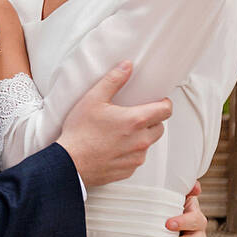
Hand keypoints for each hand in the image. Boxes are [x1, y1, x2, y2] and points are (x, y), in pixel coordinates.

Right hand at [55, 61, 170, 187]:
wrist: (70, 163)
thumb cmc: (80, 133)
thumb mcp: (93, 99)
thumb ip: (113, 80)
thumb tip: (127, 66)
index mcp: (136, 121)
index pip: (166, 110)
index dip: (164, 103)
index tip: (156, 101)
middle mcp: (141, 141)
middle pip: (159, 127)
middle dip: (151, 120)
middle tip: (134, 115)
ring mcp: (136, 157)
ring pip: (148, 143)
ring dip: (140, 136)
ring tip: (120, 132)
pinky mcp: (129, 170)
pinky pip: (137, 158)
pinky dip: (130, 151)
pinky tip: (113, 147)